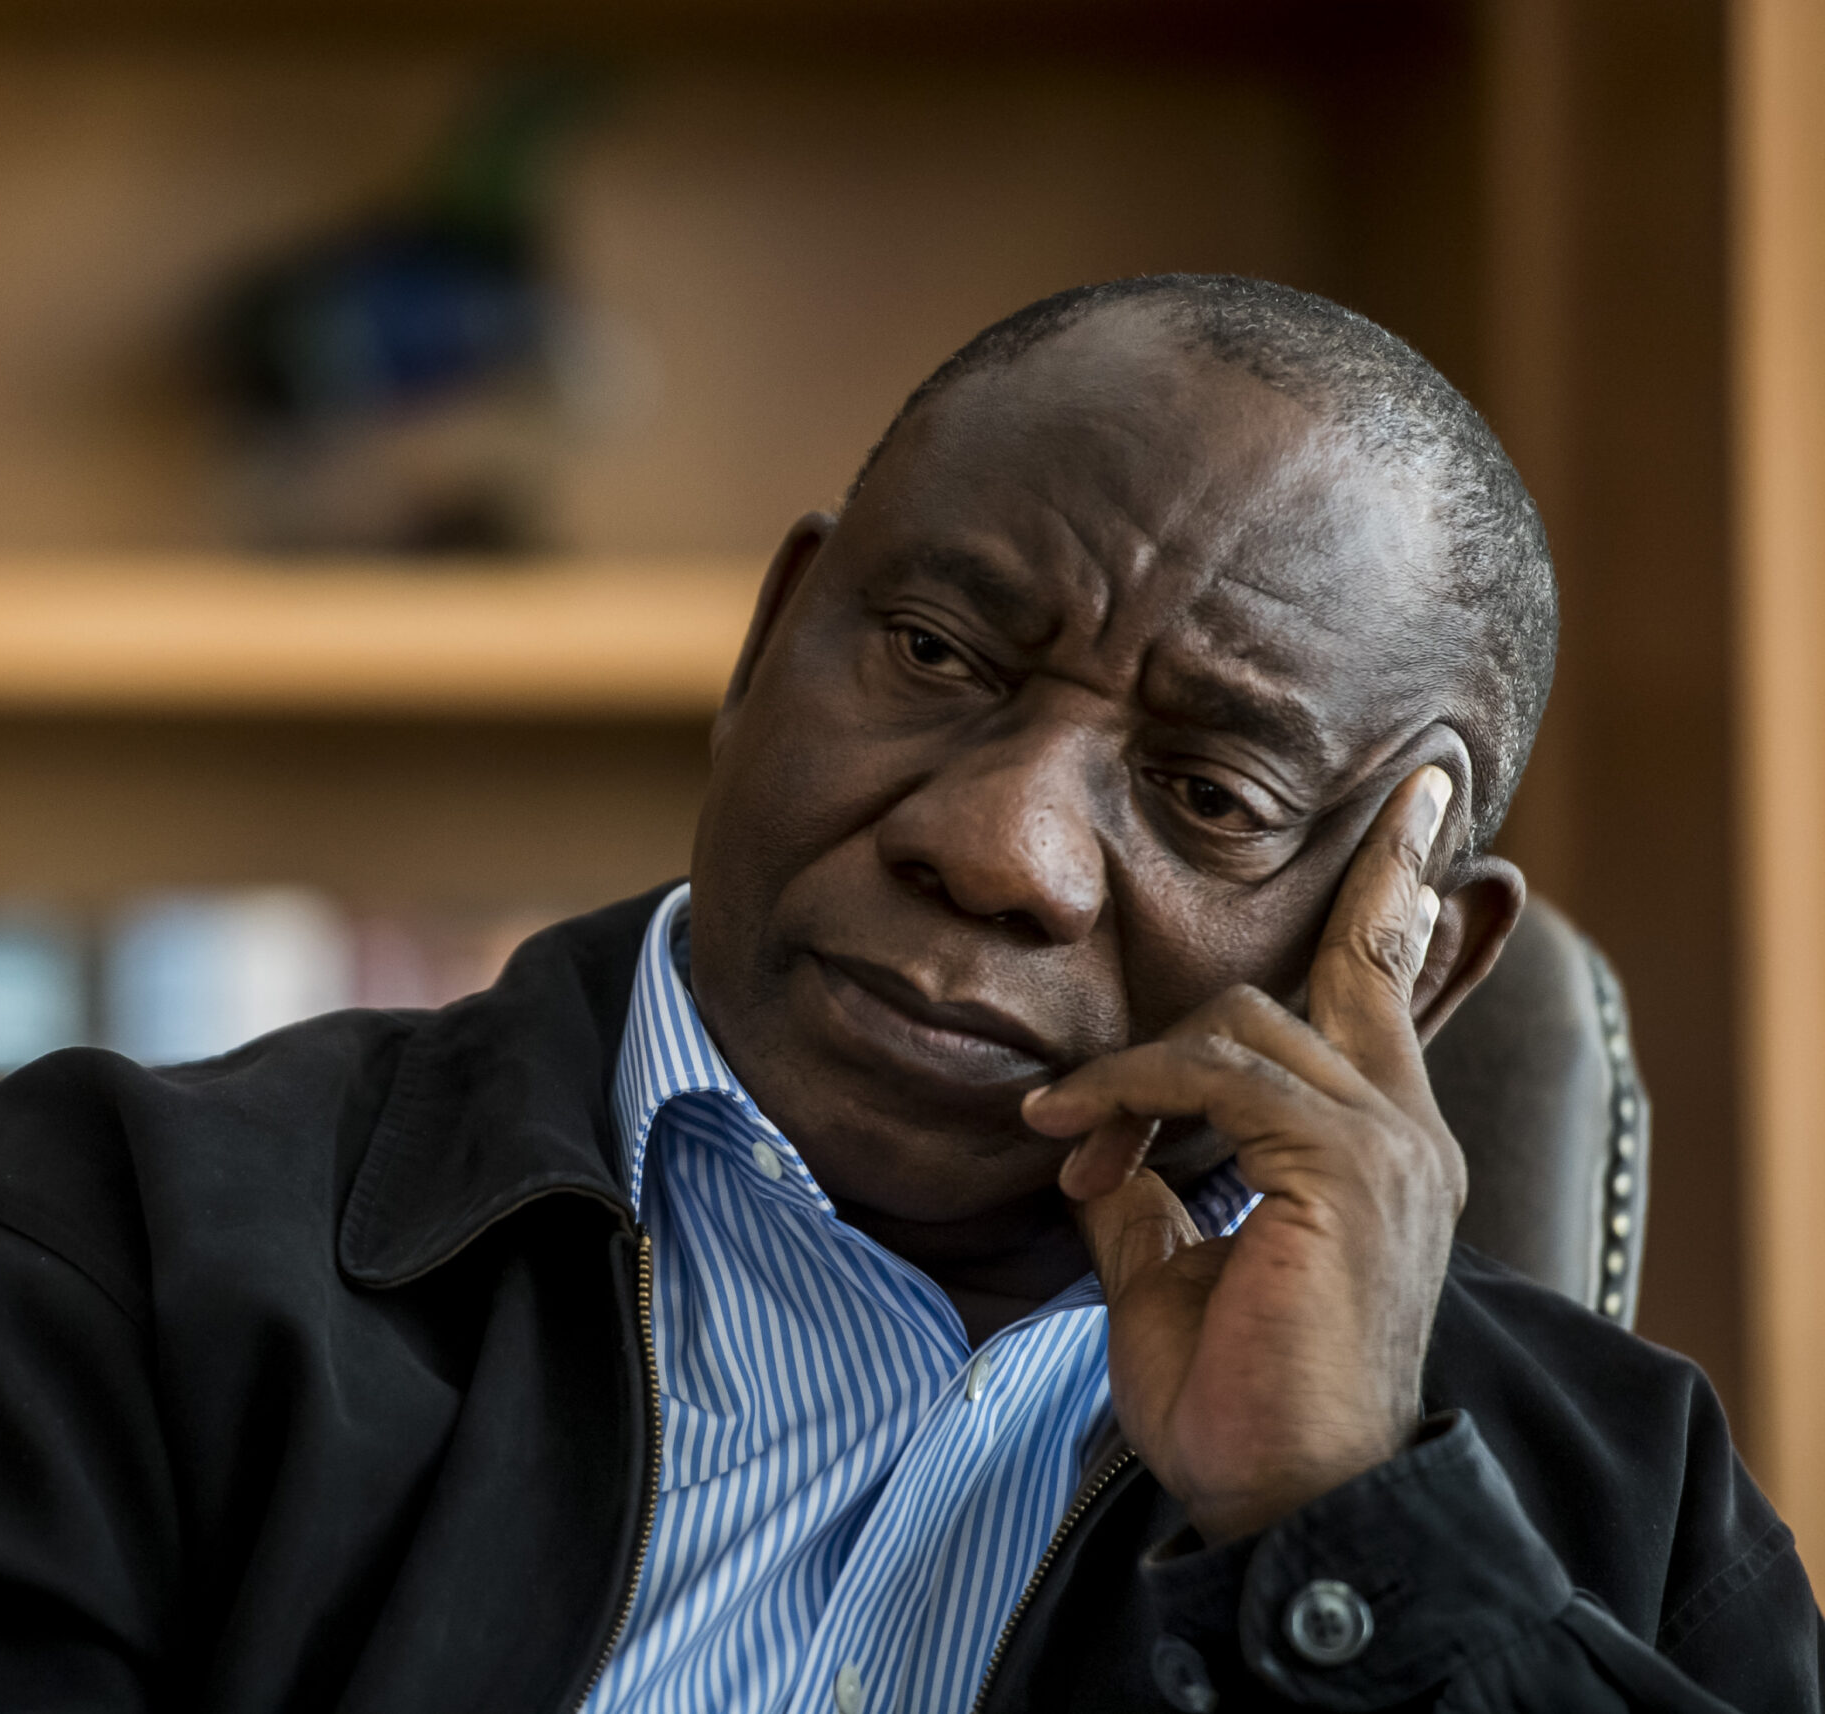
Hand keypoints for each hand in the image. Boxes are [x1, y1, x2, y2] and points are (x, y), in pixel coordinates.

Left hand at [1021, 766, 1466, 1542]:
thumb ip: (1146, 1183)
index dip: (1394, 893)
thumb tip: (1095, 1137)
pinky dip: (1129, 1092)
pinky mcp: (1344, 1167)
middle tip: (1280, 915)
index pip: (1382, 991)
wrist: (1277, 1497)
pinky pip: (1216, 1076)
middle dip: (1338, 901)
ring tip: (1070, 1144)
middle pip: (1352, 966)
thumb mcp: (1166, 1268)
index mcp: (1380, 1148)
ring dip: (1132, 1073)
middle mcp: (1403, 1131)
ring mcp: (1385, 1145)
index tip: (1419, 799)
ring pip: (1240, 1024)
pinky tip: (1076, 1137)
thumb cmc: (1230, 1398)